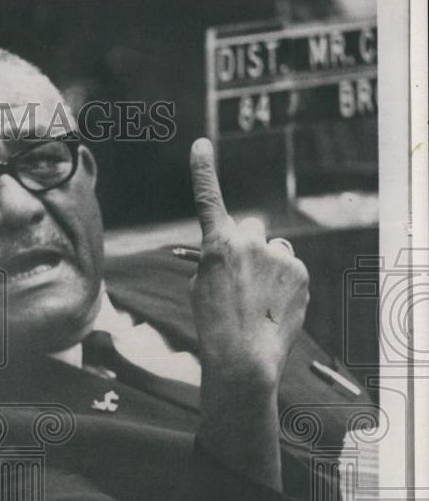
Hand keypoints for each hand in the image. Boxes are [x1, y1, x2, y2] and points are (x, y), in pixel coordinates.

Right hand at [189, 139, 309, 385]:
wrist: (243, 356)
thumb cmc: (214, 324)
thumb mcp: (202, 286)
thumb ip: (218, 259)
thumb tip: (237, 252)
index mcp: (217, 245)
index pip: (208, 200)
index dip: (203, 171)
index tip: (201, 144)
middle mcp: (249, 242)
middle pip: (251, 228)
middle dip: (248, 244)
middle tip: (242, 276)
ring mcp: (278, 255)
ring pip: (273, 249)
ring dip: (268, 264)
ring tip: (258, 298)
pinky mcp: (300, 271)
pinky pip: (290, 267)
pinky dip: (283, 282)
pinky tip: (272, 306)